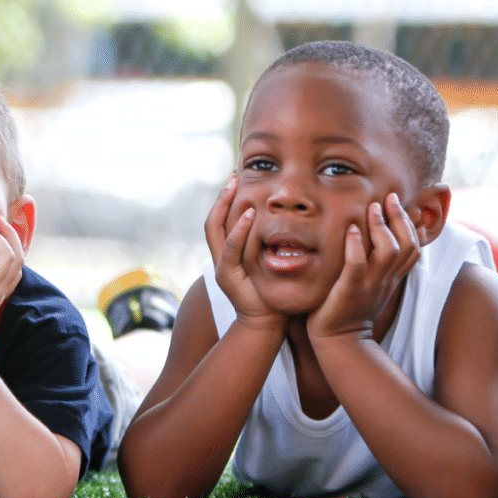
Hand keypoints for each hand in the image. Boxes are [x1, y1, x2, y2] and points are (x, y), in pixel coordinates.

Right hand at [204, 175, 283, 328]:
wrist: (268, 321)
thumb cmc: (273, 291)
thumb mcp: (271, 260)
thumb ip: (270, 241)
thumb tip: (284, 218)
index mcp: (229, 252)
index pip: (221, 219)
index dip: (226, 198)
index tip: (238, 178)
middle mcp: (220, 257)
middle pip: (213, 220)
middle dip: (222, 196)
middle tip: (234, 175)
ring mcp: (221, 266)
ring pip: (216, 230)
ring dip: (225, 206)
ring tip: (236, 187)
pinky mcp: (227, 276)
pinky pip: (231, 248)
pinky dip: (238, 230)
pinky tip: (249, 214)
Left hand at [307, 194, 418, 340]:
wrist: (340, 342)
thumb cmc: (351, 309)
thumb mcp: (373, 285)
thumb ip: (381, 265)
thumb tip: (383, 241)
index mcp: (391, 278)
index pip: (413, 249)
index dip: (410, 224)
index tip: (399, 203)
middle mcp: (385, 280)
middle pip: (407, 246)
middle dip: (400, 218)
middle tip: (388, 198)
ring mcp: (368, 285)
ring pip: (388, 253)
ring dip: (381, 228)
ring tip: (372, 209)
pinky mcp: (348, 291)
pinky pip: (357, 267)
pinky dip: (356, 247)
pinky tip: (352, 231)